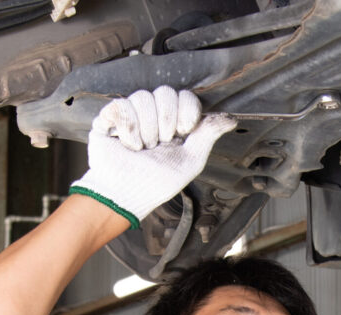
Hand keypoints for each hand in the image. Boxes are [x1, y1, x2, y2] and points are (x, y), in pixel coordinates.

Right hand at [70, 86, 234, 227]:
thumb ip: (208, 135)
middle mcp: (153, 115)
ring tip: (143, 148)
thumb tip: (231, 119)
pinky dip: (128, 129)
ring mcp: (131, 115)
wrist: (126, 196)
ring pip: (142, 97)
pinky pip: (121, 105)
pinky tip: (128, 144)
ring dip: (146, 129)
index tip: (183, 132)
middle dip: (165, 122)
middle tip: (160, 144)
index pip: (185, 96)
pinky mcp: (109, 118)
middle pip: (165, 92)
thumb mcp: (190, 161)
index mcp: (174, 123)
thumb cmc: (156, 183)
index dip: (186, 112)